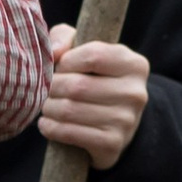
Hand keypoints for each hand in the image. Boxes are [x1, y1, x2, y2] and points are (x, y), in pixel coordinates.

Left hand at [37, 24, 149, 167]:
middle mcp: (136, 92)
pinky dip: (51, 128)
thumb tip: (55, 51)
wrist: (116, 124)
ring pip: (70, 110)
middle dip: (52, 87)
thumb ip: (66, 38)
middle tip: (46, 89)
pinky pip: (71, 133)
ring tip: (46, 105)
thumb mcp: (85, 49)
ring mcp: (126, 121)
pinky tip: (47, 124)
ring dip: (48, 108)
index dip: (67, 61)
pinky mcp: (113, 144)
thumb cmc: (95, 78)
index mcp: (135, 64)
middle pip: (78, 85)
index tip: (59, 67)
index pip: (93, 55)